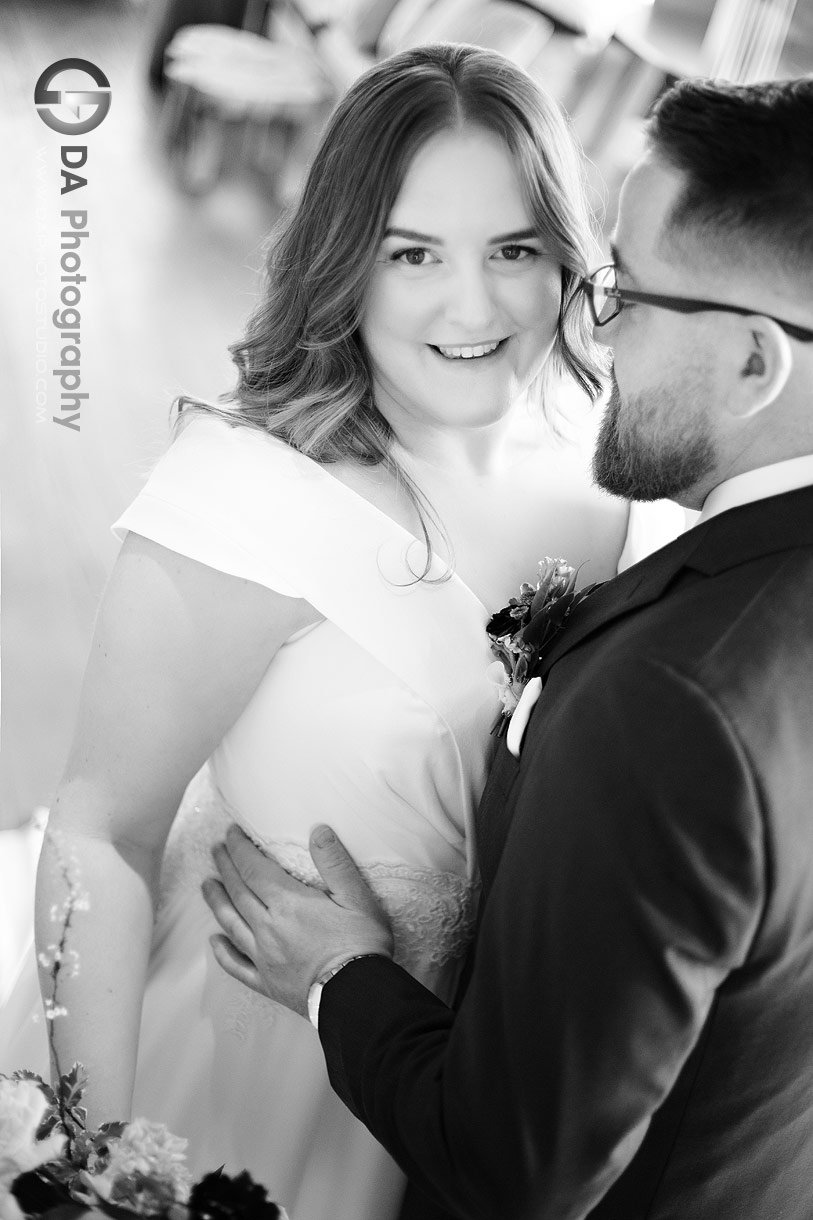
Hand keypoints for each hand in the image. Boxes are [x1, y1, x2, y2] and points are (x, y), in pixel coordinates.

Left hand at [202, 824, 393, 1017]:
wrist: (357, 997)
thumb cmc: (360, 945)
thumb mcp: (357, 897)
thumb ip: (334, 862)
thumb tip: (318, 830)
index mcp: (288, 904)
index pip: (254, 869)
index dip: (240, 849)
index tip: (230, 834)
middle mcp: (268, 928)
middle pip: (239, 892)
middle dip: (226, 868)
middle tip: (216, 850)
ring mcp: (264, 957)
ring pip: (231, 924)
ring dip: (217, 902)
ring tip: (207, 885)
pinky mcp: (267, 982)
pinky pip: (237, 966)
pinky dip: (223, 952)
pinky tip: (214, 942)